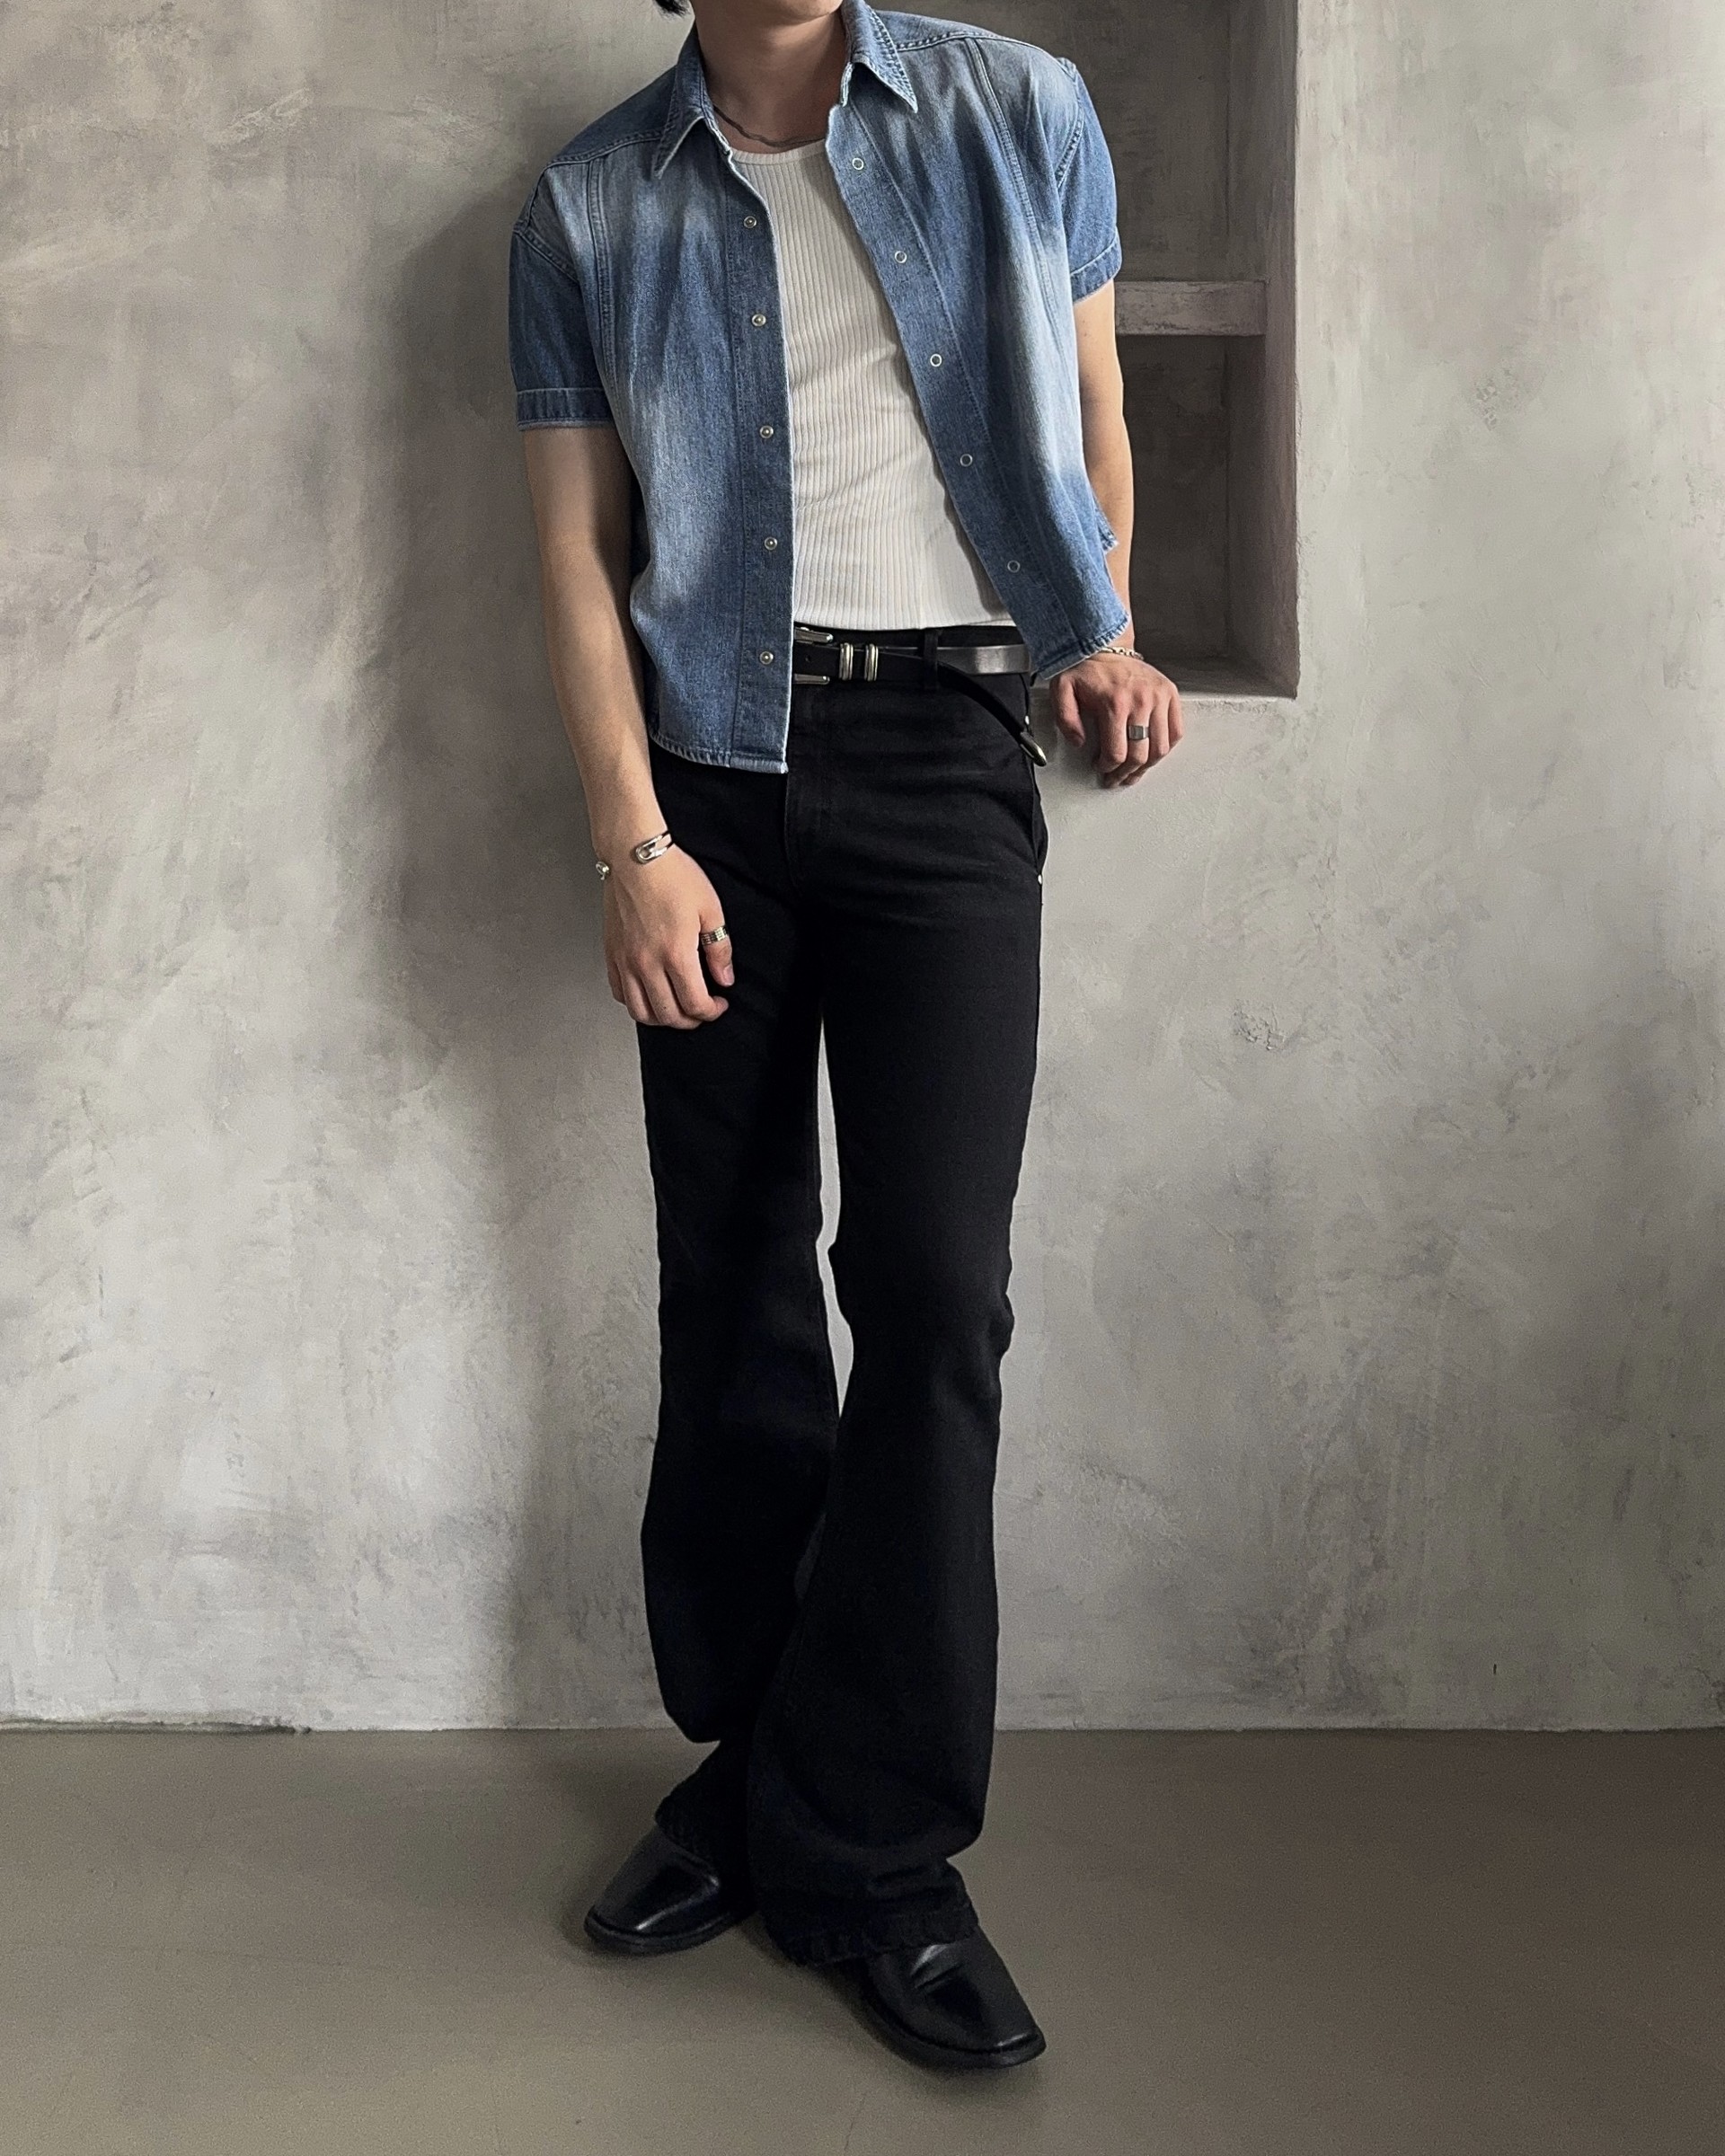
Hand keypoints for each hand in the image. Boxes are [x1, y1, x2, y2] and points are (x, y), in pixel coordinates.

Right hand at [603, 847, 733, 1028]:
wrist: (635, 856)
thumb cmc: (672, 876)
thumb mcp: (710, 909)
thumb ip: (719, 948)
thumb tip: (725, 978)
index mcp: (675, 954)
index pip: (695, 1004)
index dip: (711, 1012)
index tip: (719, 1004)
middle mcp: (647, 963)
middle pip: (668, 1015)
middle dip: (690, 1020)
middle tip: (701, 1010)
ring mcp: (625, 961)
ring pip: (640, 1012)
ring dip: (661, 1018)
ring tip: (676, 1009)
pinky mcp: (612, 954)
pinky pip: (619, 993)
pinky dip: (635, 1003)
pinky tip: (649, 994)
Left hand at [1051, 651, 1183, 787]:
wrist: (1104, 643)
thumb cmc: (1085, 668)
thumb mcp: (1062, 691)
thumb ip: (1065, 719)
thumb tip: (1079, 742)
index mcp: (1114, 703)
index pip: (1117, 753)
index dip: (1108, 769)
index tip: (1102, 770)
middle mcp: (1140, 700)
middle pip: (1140, 755)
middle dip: (1127, 774)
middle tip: (1118, 778)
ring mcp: (1158, 697)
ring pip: (1160, 748)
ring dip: (1147, 766)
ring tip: (1135, 770)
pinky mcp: (1169, 693)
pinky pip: (1175, 731)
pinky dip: (1165, 746)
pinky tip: (1152, 751)